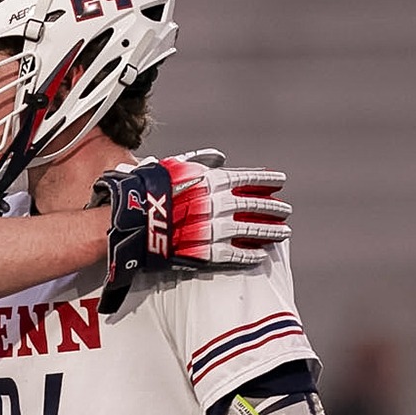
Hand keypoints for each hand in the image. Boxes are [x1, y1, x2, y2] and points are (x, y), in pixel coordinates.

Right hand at [95, 149, 292, 311]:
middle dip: (273, 208)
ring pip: (250, 230)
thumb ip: (198, 162)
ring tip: (283, 233)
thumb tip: (218, 158)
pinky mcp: (204, 252)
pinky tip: (260, 255)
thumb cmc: (145, 190)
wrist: (130, 219)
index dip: (266, 180)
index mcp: (211, 181)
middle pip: (255, 205)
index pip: (248, 179)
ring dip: (268, 232)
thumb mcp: (171, 167)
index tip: (280, 181)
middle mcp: (217, 204)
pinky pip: (233, 255)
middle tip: (285, 210)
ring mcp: (212, 229)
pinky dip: (249, 255)